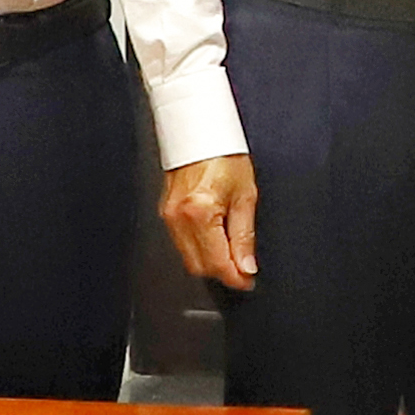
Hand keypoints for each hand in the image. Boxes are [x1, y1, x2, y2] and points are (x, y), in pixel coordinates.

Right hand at [163, 154, 259, 290]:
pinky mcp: (166, 213)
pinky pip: (181, 244)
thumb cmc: (223, 155)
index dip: (235, 277)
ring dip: (211, 262)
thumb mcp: (245, 195)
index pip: (217, 262)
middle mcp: (179, 218)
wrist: (201, 133)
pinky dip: (199, 249)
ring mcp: (168, 216)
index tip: (248, 281)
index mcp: (200, 212)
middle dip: (223, 272)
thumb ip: (245, 235)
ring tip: (232, 252)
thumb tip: (246, 265)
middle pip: (199, 266)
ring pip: (188, 258)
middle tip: (243, 269)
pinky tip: (215, 240)